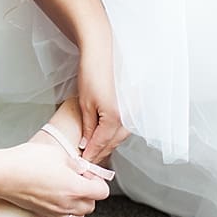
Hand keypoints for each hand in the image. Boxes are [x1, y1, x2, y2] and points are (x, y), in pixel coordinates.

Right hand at [0, 142, 109, 216]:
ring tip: (70, 193)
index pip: (102, 191)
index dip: (97, 180)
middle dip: (88, 192)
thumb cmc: (26, 162)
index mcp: (76, 188)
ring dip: (79, 206)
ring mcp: (55, 212)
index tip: (87, 173)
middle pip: (91, 205)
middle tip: (77, 179)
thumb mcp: (56, 153)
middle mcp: (68, 204)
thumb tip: (80, 168)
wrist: (2, 174)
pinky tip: (59, 202)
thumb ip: (74, 163)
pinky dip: (66, 215)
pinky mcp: (43, 215)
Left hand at [76, 46, 129, 164]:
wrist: (102, 54)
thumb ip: (89, 127)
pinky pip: (123, 126)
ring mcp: (132, 111)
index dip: (92, 154)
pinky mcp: (132, 106)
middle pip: (114, 142)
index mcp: (115, 118)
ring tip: (95, 150)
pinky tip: (105, 135)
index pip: (102, 143)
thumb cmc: (92, 74)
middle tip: (89, 161)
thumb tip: (87, 143)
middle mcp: (128, 117)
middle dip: (101, 152)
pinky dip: (114, 133)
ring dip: (108, 144)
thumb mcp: (85, 104)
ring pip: (120, 136)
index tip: (84, 162)